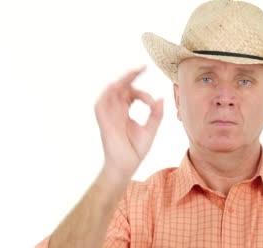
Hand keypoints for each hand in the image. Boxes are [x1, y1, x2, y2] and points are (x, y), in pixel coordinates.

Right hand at [94, 66, 163, 181]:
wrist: (126, 165)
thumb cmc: (136, 150)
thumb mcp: (151, 129)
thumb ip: (156, 114)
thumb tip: (161, 98)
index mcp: (124, 111)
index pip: (131, 92)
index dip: (142, 92)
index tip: (152, 101)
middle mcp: (115, 110)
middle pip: (120, 87)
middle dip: (130, 76)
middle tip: (142, 67)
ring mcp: (108, 114)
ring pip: (110, 91)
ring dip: (120, 81)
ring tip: (133, 73)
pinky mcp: (103, 120)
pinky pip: (101, 102)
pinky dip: (108, 93)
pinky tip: (119, 86)